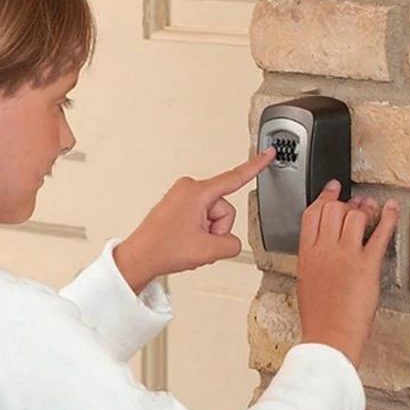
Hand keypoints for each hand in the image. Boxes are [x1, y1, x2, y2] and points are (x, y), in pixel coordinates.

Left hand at [114, 149, 275, 293]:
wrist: (139, 257)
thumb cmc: (162, 249)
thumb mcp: (208, 251)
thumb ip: (232, 244)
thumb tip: (230, 242)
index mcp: (196, 192)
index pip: (234, 177)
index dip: (256, 166)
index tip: (269, 152)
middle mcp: (188, 189)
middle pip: (224, 210)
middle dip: (217, 230)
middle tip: (197, 243)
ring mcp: (182, 197)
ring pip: (214, 218)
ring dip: (207, 235)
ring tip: (187, 243)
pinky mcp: (179, 207)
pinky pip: (202, 219)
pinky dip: (198, 234)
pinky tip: (184, 242)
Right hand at [296, 181, 398, 364]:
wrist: (329, 335)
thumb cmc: (318, 316)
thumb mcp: (305, 281)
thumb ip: (313, 259)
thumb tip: (323, 245)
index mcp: (307, 255)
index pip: (312, 214)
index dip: (324, 197)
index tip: (332, 190)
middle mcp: (325, 251)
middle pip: (333, 210)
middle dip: (345, 202)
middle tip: (354, 202)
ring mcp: (346, 256)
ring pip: (354, 216)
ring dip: (364, 208)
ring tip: (370, 207)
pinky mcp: (367, 265)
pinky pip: (379, 233)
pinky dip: (388, 217)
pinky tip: (391, 209)